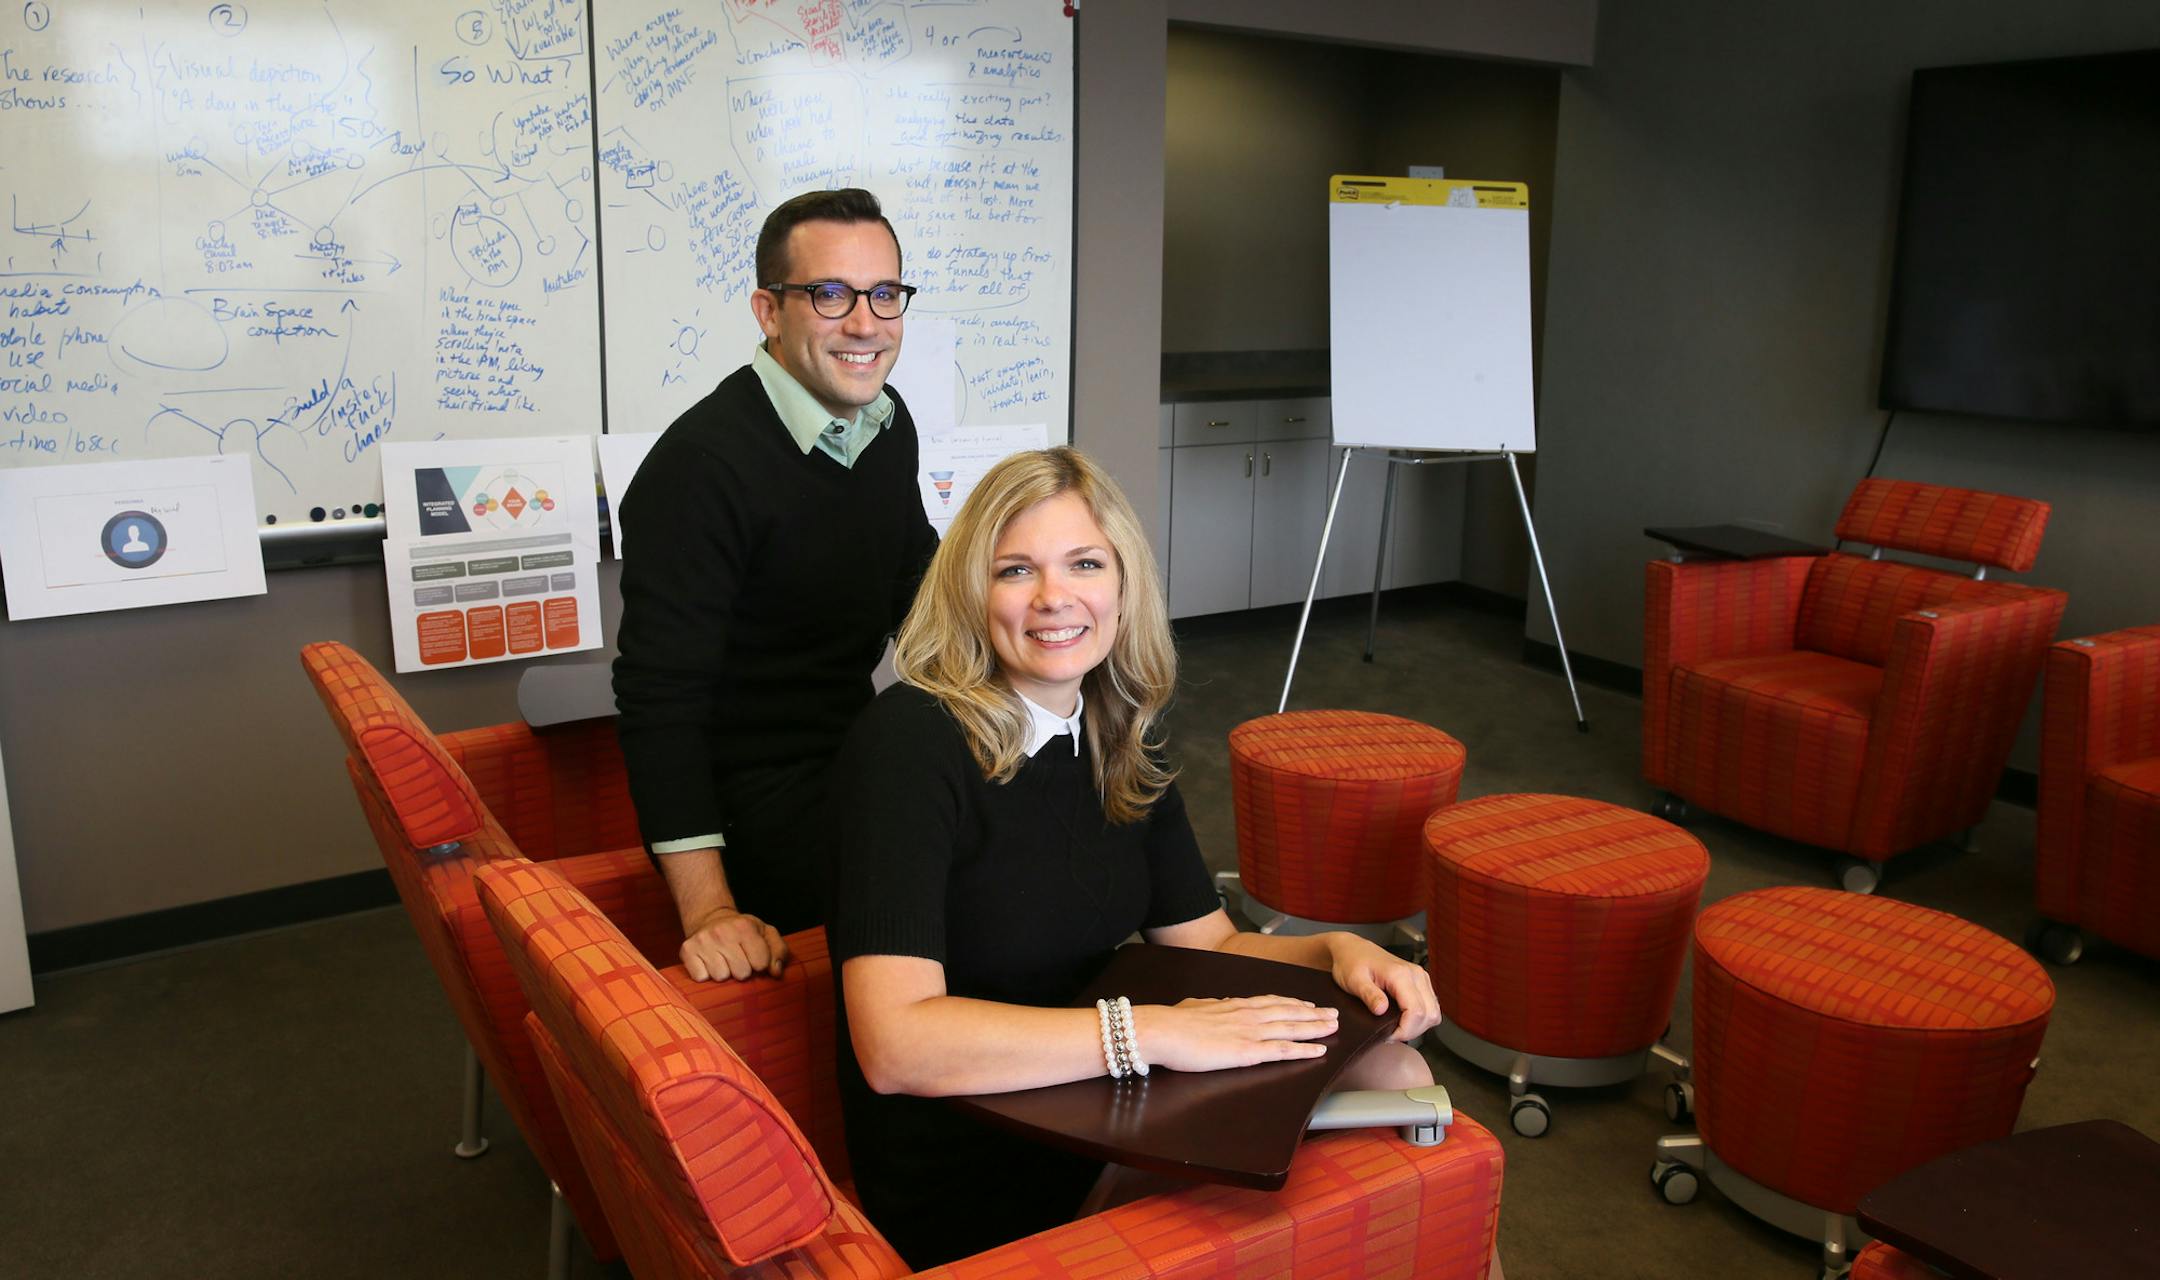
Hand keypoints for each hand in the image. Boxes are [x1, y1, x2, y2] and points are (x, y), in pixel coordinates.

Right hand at [678, 906, 786, 981]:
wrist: (711, 920)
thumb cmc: (742, 931)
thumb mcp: (765, 933)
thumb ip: (779, 951)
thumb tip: (776, 972)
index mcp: (744, 926)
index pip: (761, 963)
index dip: (760, 964)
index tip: (754, 957)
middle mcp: (722, 932)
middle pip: (741, 973)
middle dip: (742, 970)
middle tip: (737, 959)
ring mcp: (703, 941)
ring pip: (720, 977)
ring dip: (724, 973)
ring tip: (723, 960)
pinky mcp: (687, 950)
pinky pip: (701, 978)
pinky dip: (706, 974)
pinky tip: (709, 962)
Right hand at [1130, 996, 1337, 1072]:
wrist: (1163, 1029)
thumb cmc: (1173, 1021)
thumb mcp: (1193, 1007)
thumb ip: (1207, 1006)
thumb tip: (1209, 1005)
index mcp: (1235, 1005)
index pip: (1270, 1002)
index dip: (1292, 1003)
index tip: (1307, 1004)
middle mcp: (1248, 1014)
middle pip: (1288, 1012)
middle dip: (1313, 1013)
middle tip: (1333, 1013)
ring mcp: (1250, 1032)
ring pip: (1292, 1028)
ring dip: (1316, 1028)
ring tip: (1334, 1026)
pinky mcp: (1249, 1051)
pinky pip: (1284, 1050)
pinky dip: (1304, 1050)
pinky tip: (1319, 1050)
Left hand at [1328, 935, 1441, 1041]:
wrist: (1352, 949)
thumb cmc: (1351, 962)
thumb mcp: (1354, 981)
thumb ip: (1369, 995)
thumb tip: (1381, 1010)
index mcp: (1400, 974)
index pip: (1416, 1012)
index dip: (1404, 1030)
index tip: (1388, 1035)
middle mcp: (1415, 975)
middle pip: (1429, 1014)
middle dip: (1412, 1031)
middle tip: (1391, 1034)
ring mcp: (1420, 977)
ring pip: (1433, 1012)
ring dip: (1418, 1026)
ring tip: (1397, 1028)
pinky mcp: (1420, 982)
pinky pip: (1430, 1006)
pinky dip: (1421, 1018)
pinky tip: (1403, 1019)